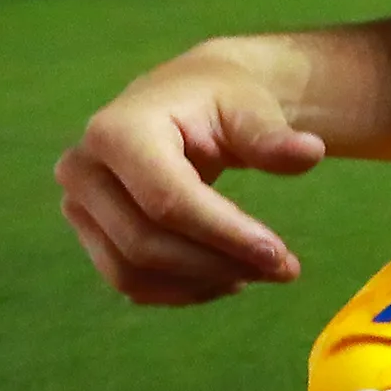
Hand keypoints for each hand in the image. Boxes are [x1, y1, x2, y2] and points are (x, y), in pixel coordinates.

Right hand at [56, 41, 329, 303]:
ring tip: (258, 272)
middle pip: (147, 244)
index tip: (281, 256)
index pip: (168, 201)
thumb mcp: (250, 107)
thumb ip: (272, 136)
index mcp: (117, 130)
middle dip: (219, 264)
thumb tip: (312, 151)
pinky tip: (227, 276)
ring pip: (133, 273)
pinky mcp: (89, 232)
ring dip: (202, 284)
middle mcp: (83, 168)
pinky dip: (182, 290)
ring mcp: (78, 204)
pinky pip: (130, 282)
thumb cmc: (220, 100)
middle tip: (285, 269)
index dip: (225, 235)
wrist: (184, 101)